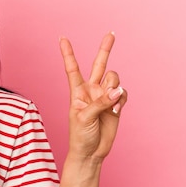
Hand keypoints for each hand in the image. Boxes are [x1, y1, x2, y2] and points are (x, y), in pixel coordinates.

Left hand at [59, 32, 127, 160]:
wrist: (91, 152)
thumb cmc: (80, 135)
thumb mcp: (84, 117)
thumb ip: (100, 102)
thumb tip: (117, 91)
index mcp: (77, 91)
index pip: (72, 68)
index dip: (68, 53)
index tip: (62, 37)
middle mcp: (91, 90)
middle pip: (99, 64)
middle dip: (106, 49)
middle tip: (111, 33)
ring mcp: (104, 96)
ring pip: (114, 79)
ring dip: (114, 88)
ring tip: (111, 103)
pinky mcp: (116, 104)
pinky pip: (123, 93)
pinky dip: (122, 99)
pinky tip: (116, 111)